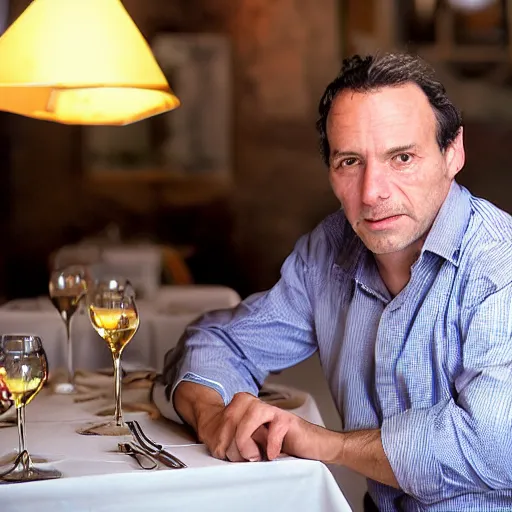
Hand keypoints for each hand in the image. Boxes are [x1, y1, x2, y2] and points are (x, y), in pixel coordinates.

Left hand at [198, 392, 328, 462]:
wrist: (313, 447)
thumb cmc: (283, 449)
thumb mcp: (254, 448)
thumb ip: (238, 444)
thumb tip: (220, 450)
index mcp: (248, 413)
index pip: (225, 414)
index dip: (220, 436)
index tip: (226, 455)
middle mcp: (260, 409)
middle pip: (234, 411)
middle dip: (232, 440)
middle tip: (242, 458)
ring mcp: (275, 413)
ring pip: (254, 410)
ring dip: (247, 437)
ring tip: (255, 456)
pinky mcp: (290, 422)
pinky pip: (277, 425)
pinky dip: (272, 442)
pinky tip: (272, 455)